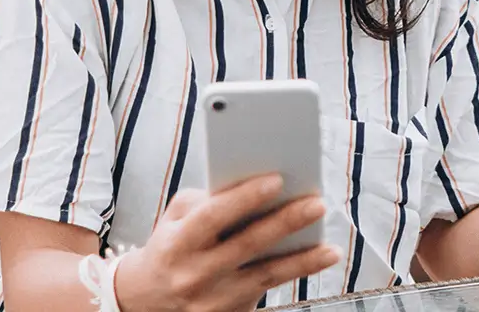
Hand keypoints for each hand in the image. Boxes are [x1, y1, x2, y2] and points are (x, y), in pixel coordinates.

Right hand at [112, 174, 341, 311]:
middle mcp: (194, 274)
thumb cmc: (170, 247)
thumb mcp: (174, 220)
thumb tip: (252, 186)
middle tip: (317, 203)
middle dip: (285, 223)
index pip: (213, 216)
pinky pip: (267, 292)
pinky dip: (294, 274)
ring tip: (331, 247)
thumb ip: (206, 201)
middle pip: (246, 245)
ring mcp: (213, 299)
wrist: (148, 300)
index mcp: (177, 243)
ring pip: (265, 276)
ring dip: (302, 260)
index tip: (277, 179)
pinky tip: (318, 259)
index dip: (245, 198)